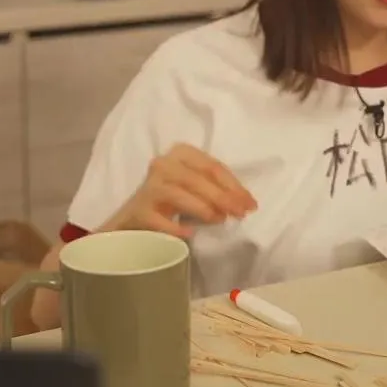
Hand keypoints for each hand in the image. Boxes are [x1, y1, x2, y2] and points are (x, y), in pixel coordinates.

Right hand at [101, 143, 256, 238]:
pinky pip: (159, 219)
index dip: (234, 185)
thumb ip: (217, 189)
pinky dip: (175, 227)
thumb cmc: (174, 200)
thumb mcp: (197, 187)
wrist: (135, 219)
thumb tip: (245, 203)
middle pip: (197, 179)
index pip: (212, 166)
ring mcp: (148, 187)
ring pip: (178, 193)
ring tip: (220, 220)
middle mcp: (163, 164)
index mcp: (181, 153)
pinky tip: (190, 234)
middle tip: (241, 214)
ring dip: (203, 208)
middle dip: (223, 197)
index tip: (251, 204)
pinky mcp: (138, 211)